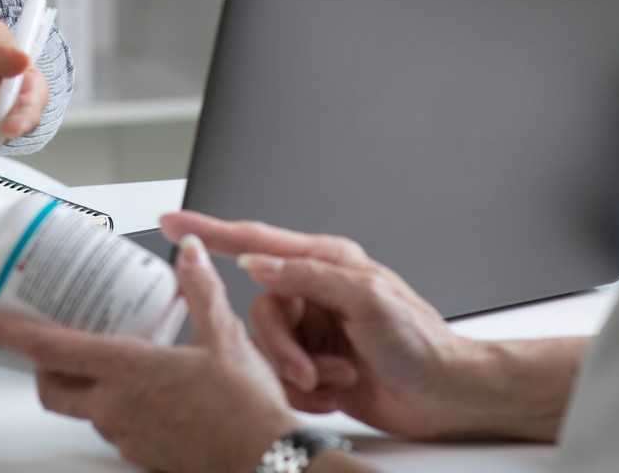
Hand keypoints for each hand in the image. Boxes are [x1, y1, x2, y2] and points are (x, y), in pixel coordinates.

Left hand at [0, 235, 296, 472]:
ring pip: (80, 409)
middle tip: (49, 339)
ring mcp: (126, 435)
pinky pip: (111, 427)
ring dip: (79, 386)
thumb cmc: (246, 409)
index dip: (8, 332)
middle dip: (40, 364)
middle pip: (50, 388)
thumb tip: (189, 251)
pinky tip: (142, 392)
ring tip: (104, 360)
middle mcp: (115, 407)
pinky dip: (111, 406)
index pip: (48, 349)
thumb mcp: (224, 336)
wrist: (268, 464)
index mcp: (126, 371)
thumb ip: (199, 289)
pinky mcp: (142, 455)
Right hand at [161, 211, 481, 440]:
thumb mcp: (367, 300)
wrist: (446, 395)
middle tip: (309, 370)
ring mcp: (313, 331)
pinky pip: (280, 377)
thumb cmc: (423, 344)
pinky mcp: (313, 366)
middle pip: (259, 312)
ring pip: (266, 349)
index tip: (172, 222)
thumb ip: (308, 276)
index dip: (210, 230)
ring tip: (334, 381)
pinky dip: (306, 392)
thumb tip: (257, 262)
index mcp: (326, 263)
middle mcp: (314, 293)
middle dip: (281, 349)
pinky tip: (337, 391)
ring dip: (298, 373)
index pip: (255, 241)